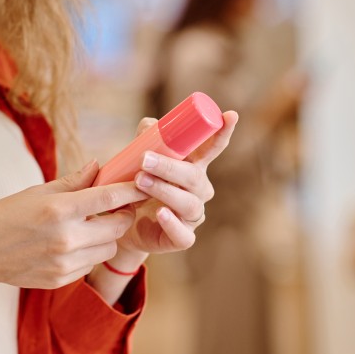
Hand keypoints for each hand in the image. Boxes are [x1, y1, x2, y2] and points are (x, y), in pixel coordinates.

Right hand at [0, 161, 145, 323]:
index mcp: (60, 209)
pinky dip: (91, 252)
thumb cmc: (5, 214)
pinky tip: (73, 242)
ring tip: (91, 224)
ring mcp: (65, 263)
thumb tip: (98, 167)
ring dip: (107, 235)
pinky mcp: (61, 279)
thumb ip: (74, 181)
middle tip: (116, 205)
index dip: (132, 190)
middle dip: (123, 214)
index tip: (143, 184)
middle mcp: (67, 238)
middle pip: (118, 226)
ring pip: (109, 248)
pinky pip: (91, 264)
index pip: (110, 197)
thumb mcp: (38, 191)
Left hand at [114, 111, 237, 259]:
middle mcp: (198, 191)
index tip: (230, 115)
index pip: (212, 148)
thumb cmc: (138, 186)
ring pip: (189, 203)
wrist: (124, 224)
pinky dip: (172, 223)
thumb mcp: (139, 159)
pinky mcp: (181, 238)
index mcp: (194, 167)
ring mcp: (192, 215)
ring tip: (140, 181)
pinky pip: (183, 234)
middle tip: (144, 159)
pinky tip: (160, 213)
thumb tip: (150, 125)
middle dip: (170, 167)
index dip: (222, 133)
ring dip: (164, 190)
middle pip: (194, 177)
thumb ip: (146, 139)